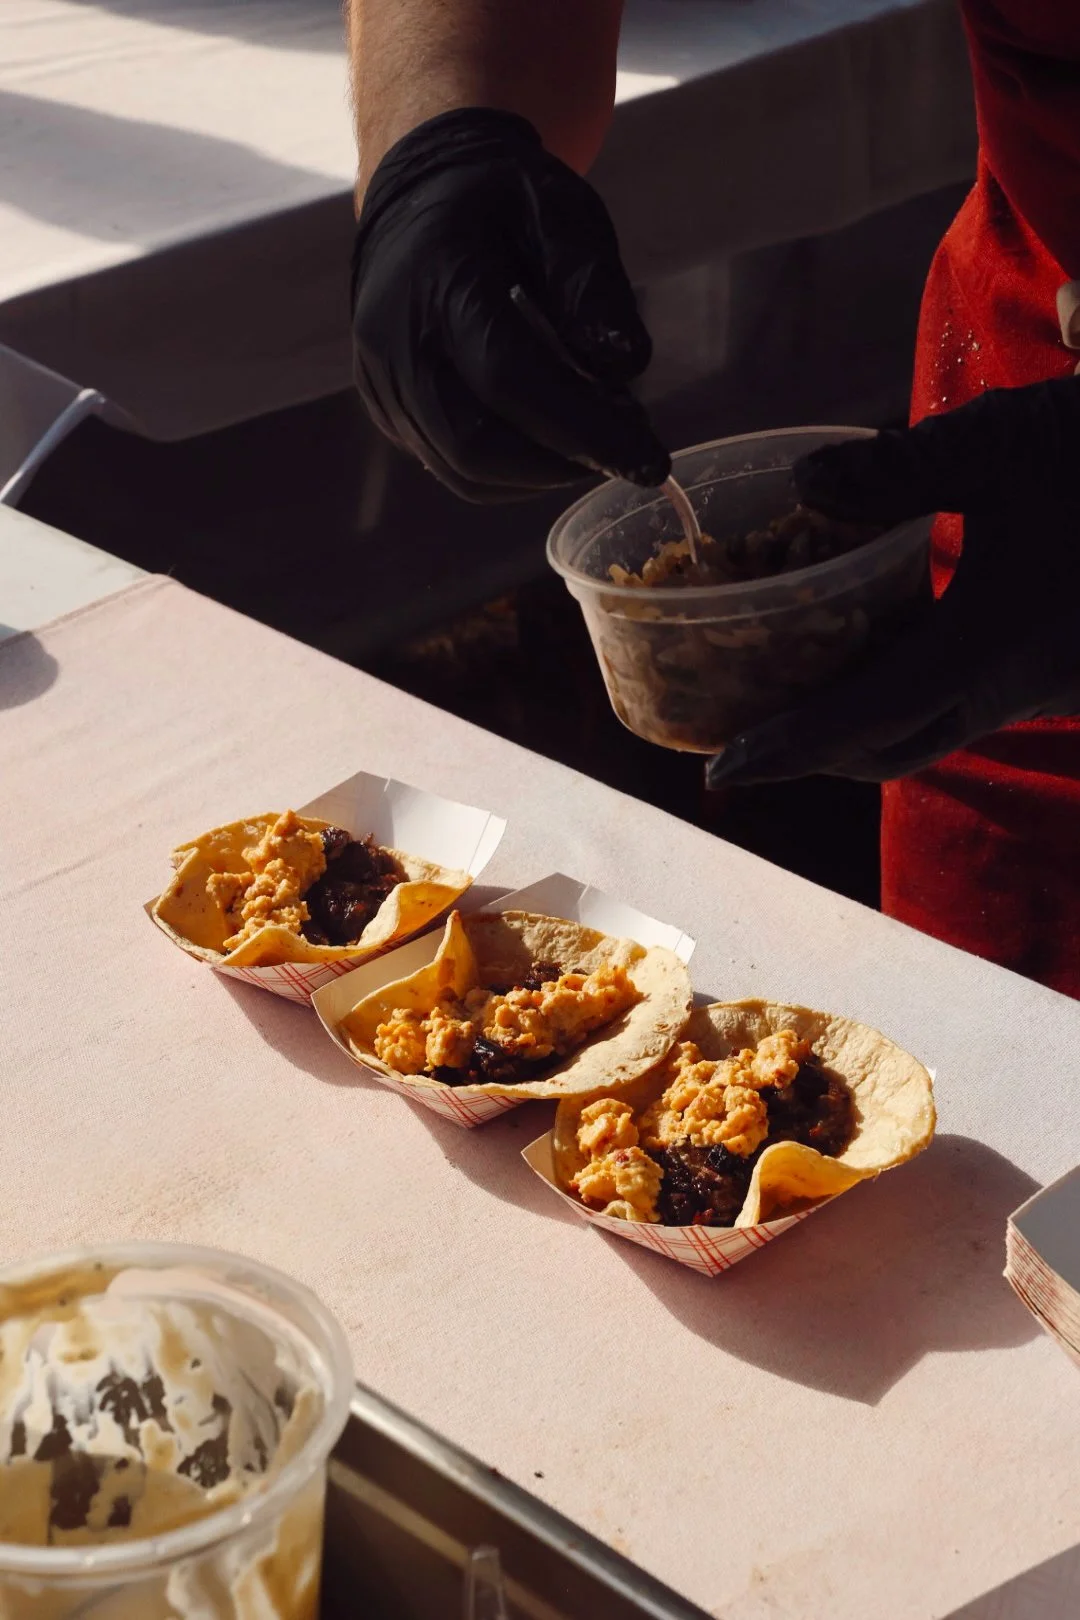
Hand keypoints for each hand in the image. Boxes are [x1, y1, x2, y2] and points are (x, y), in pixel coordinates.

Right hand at [351, 108, 669, 502]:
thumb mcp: (562, 215)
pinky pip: (449, 466)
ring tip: (590, 444)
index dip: (583, 429)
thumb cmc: (499, 202)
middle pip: (476, 445)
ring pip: (463, 469)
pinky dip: (511, 473)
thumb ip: (593, 287)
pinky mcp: (385, 409)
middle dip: (561, 464)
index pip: (509, 376)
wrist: (418, 193)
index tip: (650, 462)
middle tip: (622, 451)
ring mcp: (382, 383)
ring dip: (540, 474)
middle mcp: (395, 342)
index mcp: (440, 280)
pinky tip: (549, 445)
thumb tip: (626, 366)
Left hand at [706, 376, 1079, 786]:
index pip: (866, 718)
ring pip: (935, 729)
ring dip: (863, 723)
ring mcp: (1048, 690)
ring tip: (794, 688)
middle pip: (893, 747)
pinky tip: (882, 644)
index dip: (789, 749)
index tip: (723, 769)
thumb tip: (803, 483)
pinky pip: (971, 702)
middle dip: (815, 752)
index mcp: (992, 647)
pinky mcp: (1062, 675)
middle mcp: (1018, 689)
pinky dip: (911, 692)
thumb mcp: (1003, 443)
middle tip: (745, 735)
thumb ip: (899, 468)